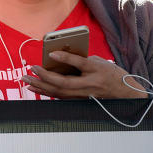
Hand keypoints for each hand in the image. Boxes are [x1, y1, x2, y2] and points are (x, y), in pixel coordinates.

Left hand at [22, 53, 144, 98]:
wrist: (126, 93)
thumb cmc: (112, 74)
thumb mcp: (100, 62)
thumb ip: (81, 59)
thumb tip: (60, 55)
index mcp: (96, 71)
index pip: (80, 63)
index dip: (66, 58)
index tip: (52, 52)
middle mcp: (90, 85)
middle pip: (64, 83)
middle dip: (45, 77)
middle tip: (30, 69)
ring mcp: (84, 94)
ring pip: (60, 92)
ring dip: (41, 86)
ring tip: (26, 80)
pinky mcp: (80, 99)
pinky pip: (60, 96)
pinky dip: (46, 91)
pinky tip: (35, 87)